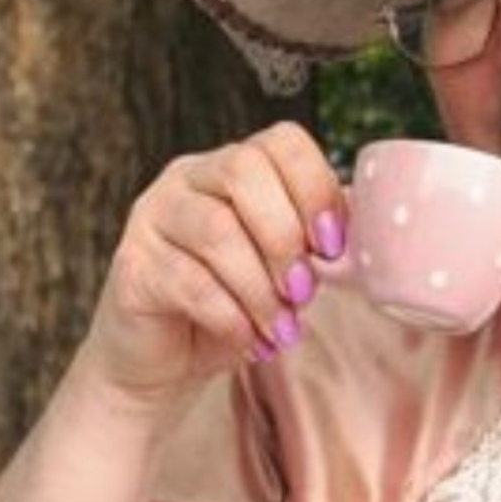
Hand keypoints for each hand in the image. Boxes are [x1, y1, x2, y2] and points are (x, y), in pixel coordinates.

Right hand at [77, 122, 347, 414]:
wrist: (166, 359)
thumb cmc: (232, 305)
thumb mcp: (282, 268)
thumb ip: (315, 240)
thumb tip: (368, 232)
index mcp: (231, 166)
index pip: (281, 142)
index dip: (316, 188)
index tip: (333, 246)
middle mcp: (187, 178)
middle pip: (245, 171)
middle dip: (287, 237)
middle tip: (305, 290)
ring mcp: (152, 217)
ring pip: (218, 230)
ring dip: (262, 288)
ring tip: (281, 327)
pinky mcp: (132, 266)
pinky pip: (190, 283)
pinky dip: (232, 317)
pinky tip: (250, 340)